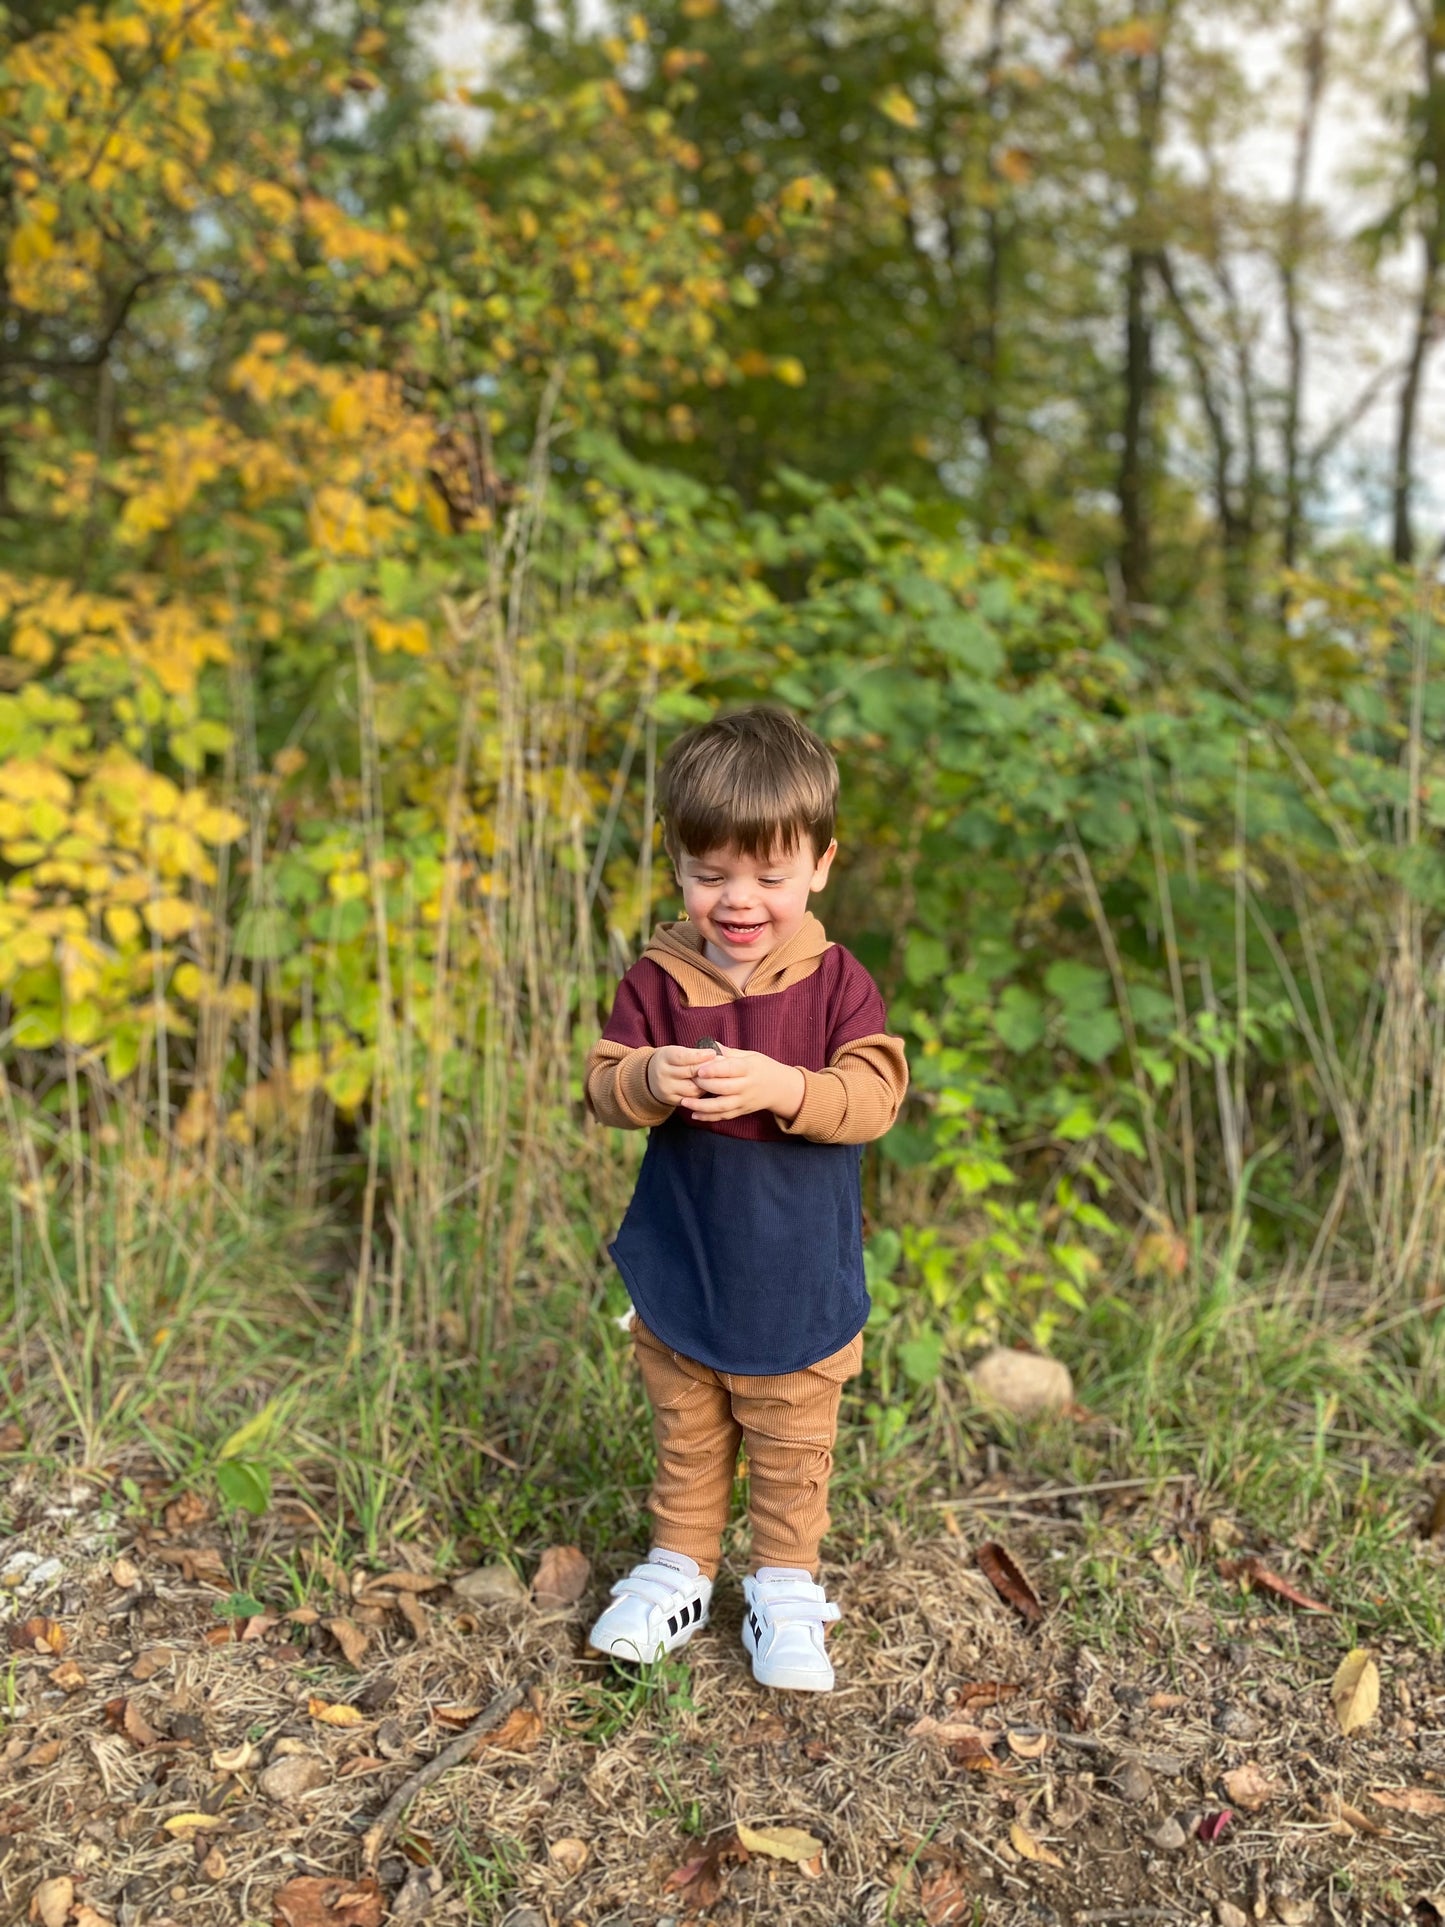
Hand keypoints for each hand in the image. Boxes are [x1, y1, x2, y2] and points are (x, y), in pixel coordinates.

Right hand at [646, 1045, 719, 1104]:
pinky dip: (702, 1094)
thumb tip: (715, 1054)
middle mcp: (663, 1074)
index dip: (699, 1055)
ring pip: (694, 1089)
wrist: (651, 1077)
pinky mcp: (672, 1100)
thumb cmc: (671, 1060)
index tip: (713, 1053)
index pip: (683, 1056)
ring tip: (716, 1077)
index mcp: (665, 1057)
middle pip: (690, 1073)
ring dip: (707, 1084)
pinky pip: (692, 1099)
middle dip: (708, 1069)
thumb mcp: (677, 1051)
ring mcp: (667, 1089)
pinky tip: (709, 1088)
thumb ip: (694, 1052)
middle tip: (724, 1065)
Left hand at [682, 1046, 805, 1122]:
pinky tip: (694, 1115)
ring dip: (702, 1106)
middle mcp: (747, 1086)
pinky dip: (709, 1117)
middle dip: (704, 1085)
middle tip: (688, 1080)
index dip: (714, 1070)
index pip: (730, 1069)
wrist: (780, 1088)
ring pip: (722, 1106)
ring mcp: (744, 1101)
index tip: (699, 1069)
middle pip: (723, 1088)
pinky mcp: (741, 1111)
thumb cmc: (762, 1068)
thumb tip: (709, 1045)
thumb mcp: (750, 1055)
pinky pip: (724, 1116)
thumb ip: (729, 1053)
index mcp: (748, 1069)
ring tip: (684, 1102)